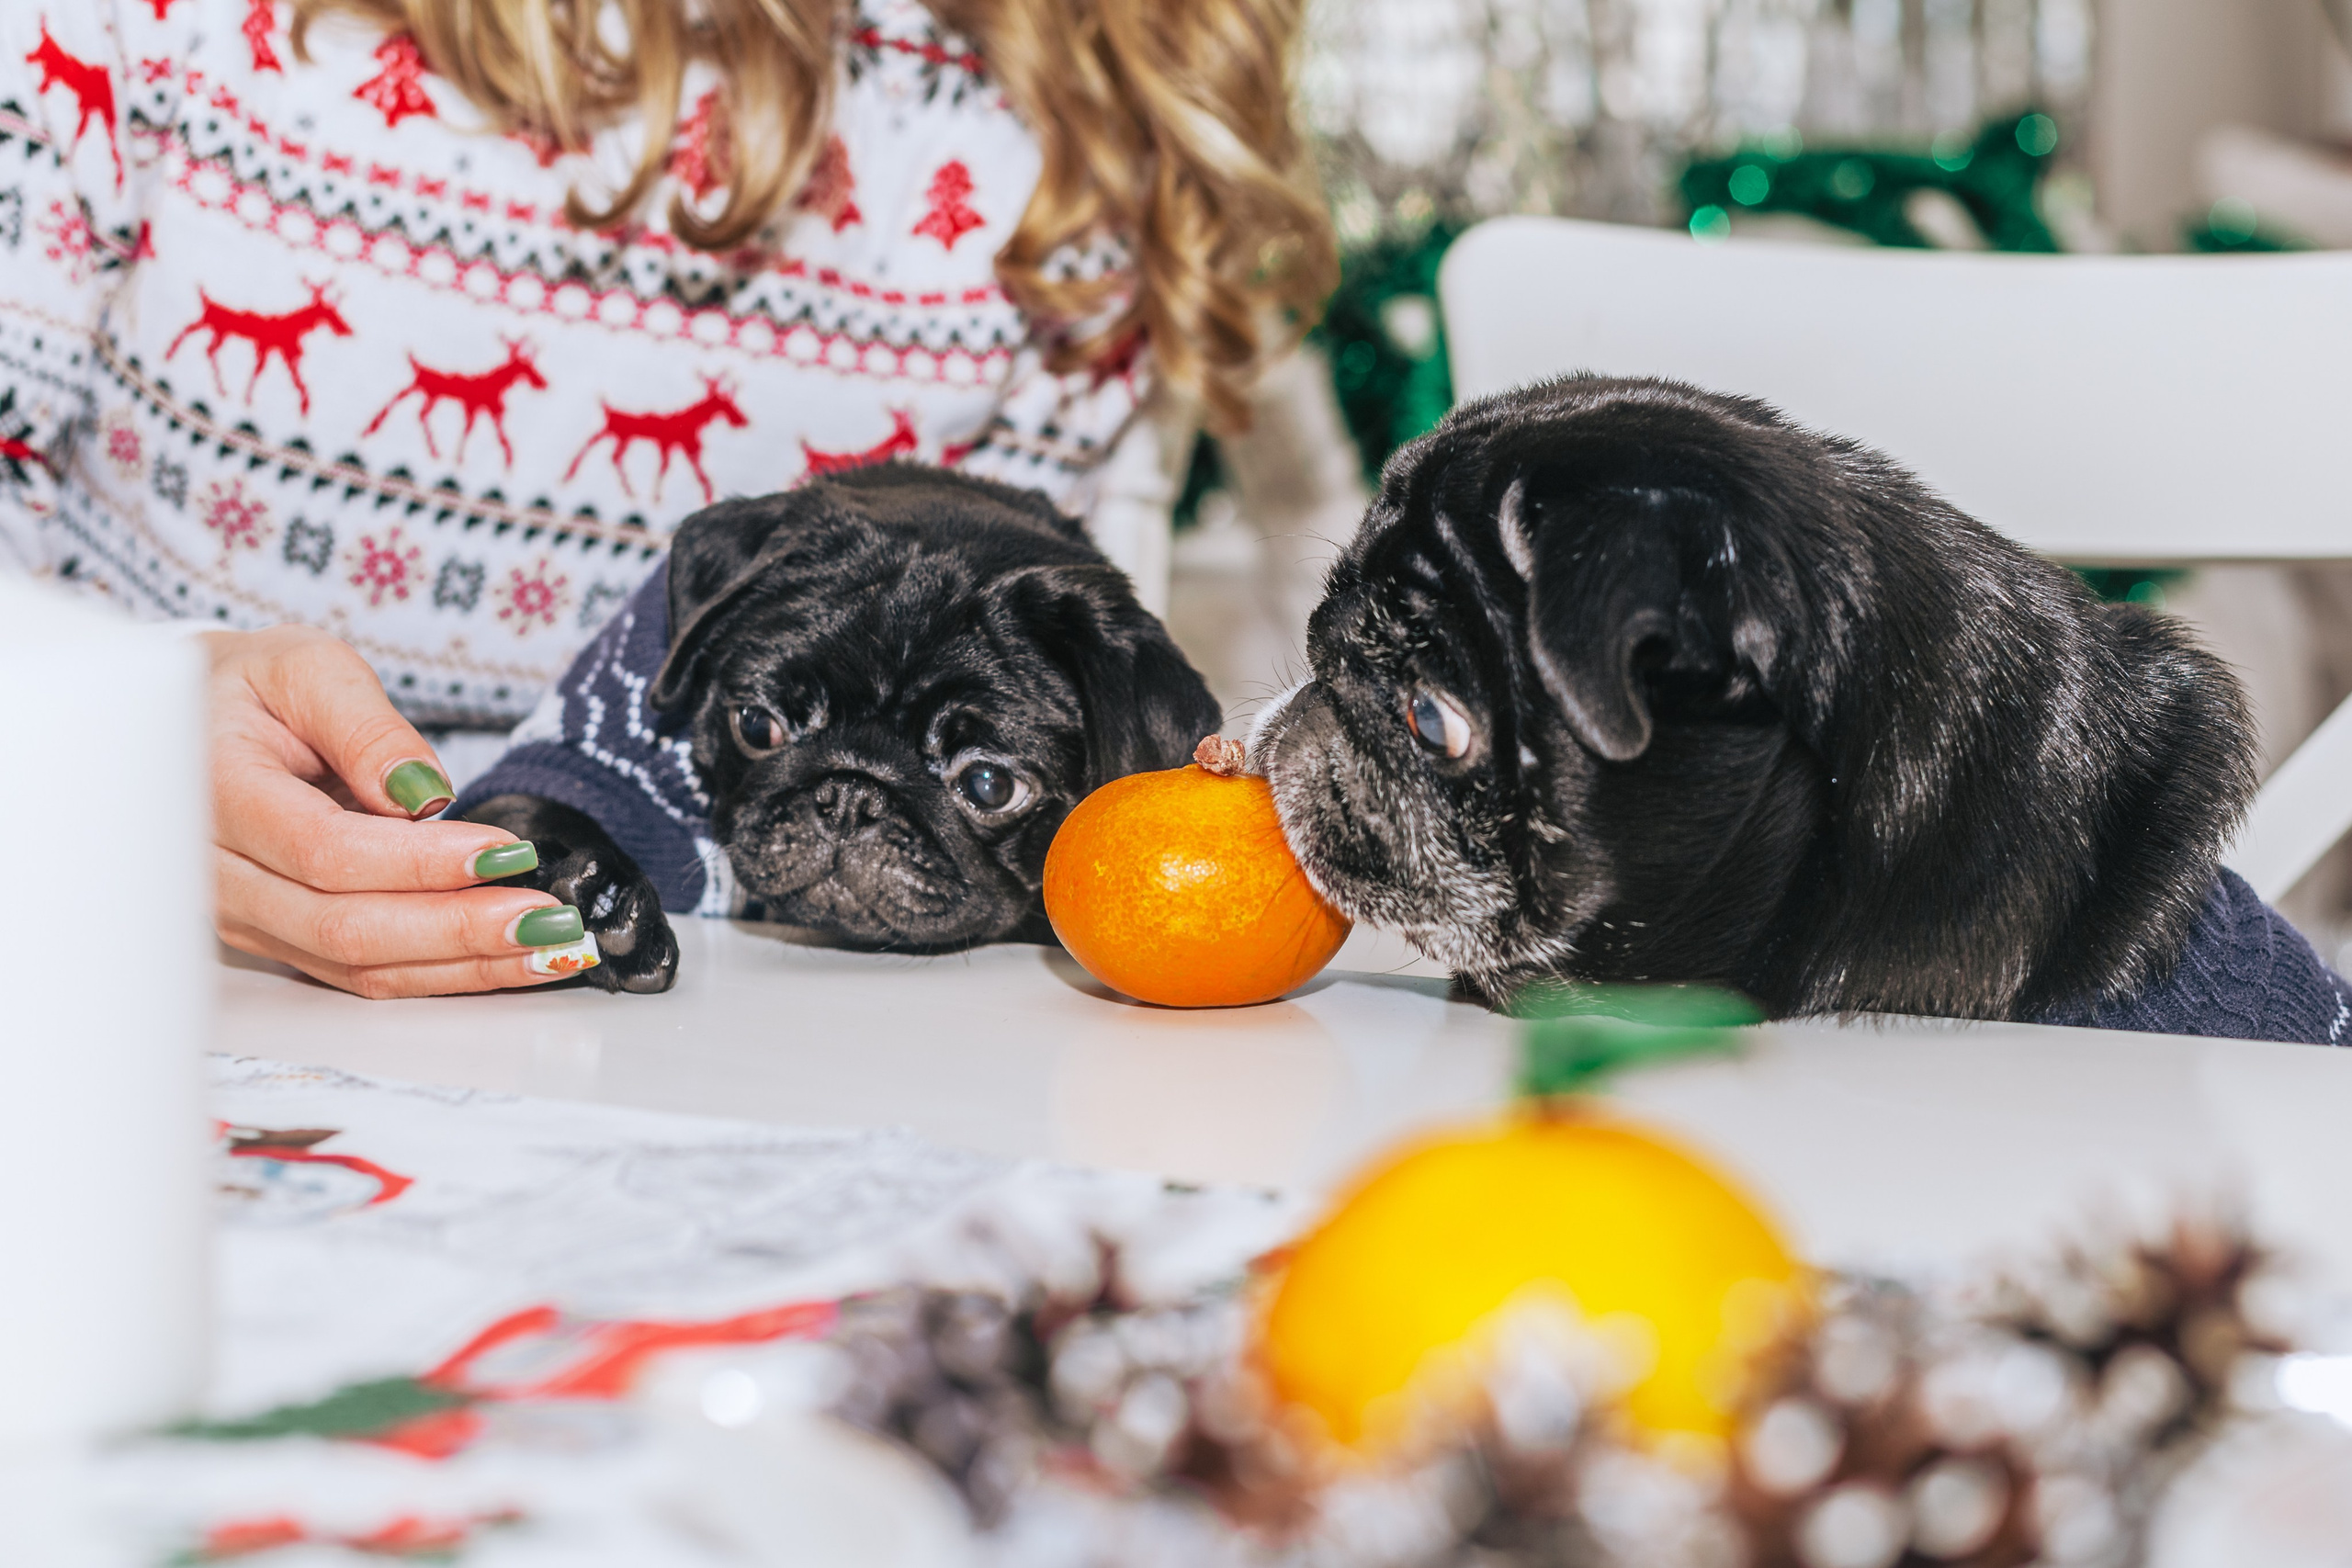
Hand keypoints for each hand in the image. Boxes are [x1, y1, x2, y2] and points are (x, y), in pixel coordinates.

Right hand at [206, 624, 592, 996]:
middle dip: (456, 929)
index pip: (323, 850)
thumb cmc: (256, 689)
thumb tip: (425, 794)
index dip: (419, 863)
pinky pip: (362, 973)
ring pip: (356, 965)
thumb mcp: (310, 668)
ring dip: (462, 966)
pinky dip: (443, 974)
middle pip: (342, 926)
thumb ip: (366, 727)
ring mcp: (243, 918)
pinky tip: (511, 963)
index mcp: (216, 792)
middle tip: (546, 920)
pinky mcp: (278, 940)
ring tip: (550, 952)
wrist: (195, 725)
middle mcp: (217, 873)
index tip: (505, 852)